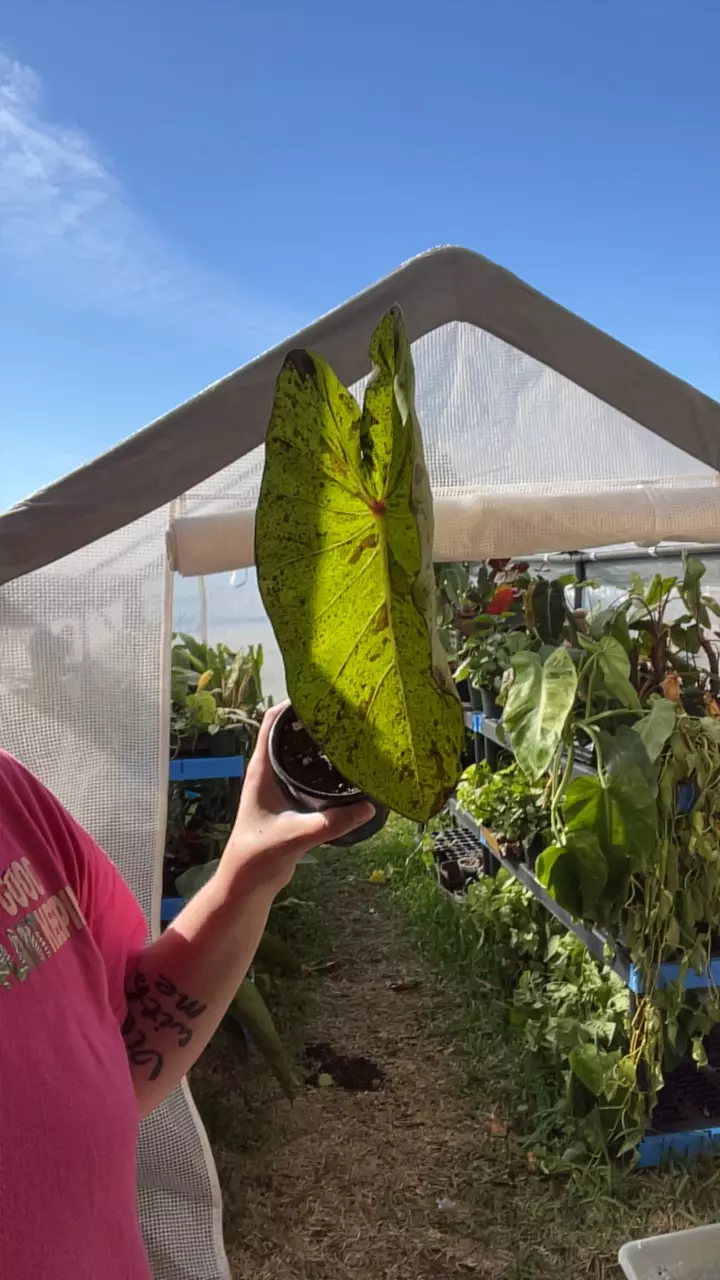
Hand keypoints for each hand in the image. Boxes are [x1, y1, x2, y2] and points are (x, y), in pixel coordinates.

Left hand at [218, 702, 373, 895]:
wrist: (248, 883)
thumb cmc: (259, 856)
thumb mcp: (297, 835)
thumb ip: (331, 823)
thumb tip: (367, 806)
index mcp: (261, 770)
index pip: (271, 722)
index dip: (291, 704)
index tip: (319, 694)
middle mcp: (267, 772)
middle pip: (288, 732)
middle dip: (312, 719)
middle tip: (343, 711)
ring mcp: (277, 785)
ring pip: (298, 752)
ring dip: (318, 742)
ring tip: (348, 732)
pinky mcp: (288, 800)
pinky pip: (306, 772)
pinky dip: (322, 765)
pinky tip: (344, 768)